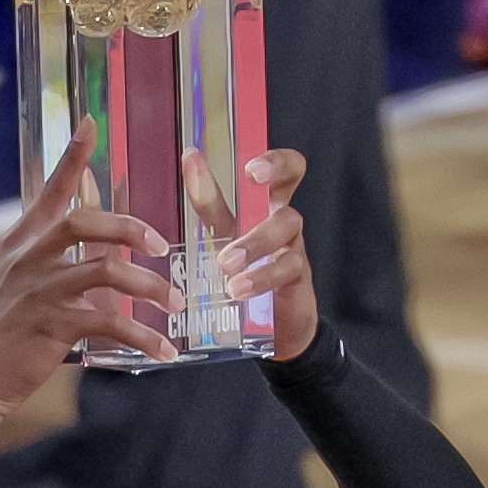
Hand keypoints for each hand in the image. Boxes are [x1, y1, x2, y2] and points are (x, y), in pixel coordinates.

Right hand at [0, 116, 180, 415]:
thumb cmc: (2, 331)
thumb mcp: (15, 281)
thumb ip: (51, 257)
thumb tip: (95, 244)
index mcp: (20, 242)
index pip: (50, 190)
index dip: (72, 157)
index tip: (91, 125)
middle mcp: (29, 258)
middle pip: (85, 222)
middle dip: (130, 227)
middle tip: (160, 245)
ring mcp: (41, 290)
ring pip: (106, 271)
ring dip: (148, 286)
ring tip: (173, 303)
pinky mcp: (54, 325)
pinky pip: (110, 324)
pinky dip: (142, 337)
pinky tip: (163, 350)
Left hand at [198, 146, 317, 361]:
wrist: (272, 329)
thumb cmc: (246, 275)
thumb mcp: (224, 238)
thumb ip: (210, 204)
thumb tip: (190, 157)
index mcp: (265, 206)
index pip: (283, 169)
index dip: (274, 159)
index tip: (248, 162)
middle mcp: (282, 221)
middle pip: (291, 178)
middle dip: (274, 169)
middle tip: (250, 175)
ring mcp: (293, 247)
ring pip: (285, 225)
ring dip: (254, 240)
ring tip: (226, 264)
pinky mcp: (297, 278)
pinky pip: (287, 268)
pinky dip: (260, 277)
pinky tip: (239, 289)